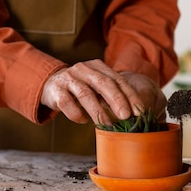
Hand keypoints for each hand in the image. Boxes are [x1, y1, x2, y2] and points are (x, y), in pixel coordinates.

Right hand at [40, 60, 161, 124]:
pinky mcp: (56, 91)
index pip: (118, 80)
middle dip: (117, 100)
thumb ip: (112, 96)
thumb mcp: (97, 87)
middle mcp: (84, 69)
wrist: (50, 84)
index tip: (139, 110)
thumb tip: (134, 115)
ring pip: (85, 93)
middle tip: (127, 116)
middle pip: (103, 83)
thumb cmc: (81, 88)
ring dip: (98, 110)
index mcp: (98, 66)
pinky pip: (67, 103)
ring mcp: (68, 79)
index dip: (130, 95)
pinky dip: (77, 113)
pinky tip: (83, 120)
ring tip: (108, 124)